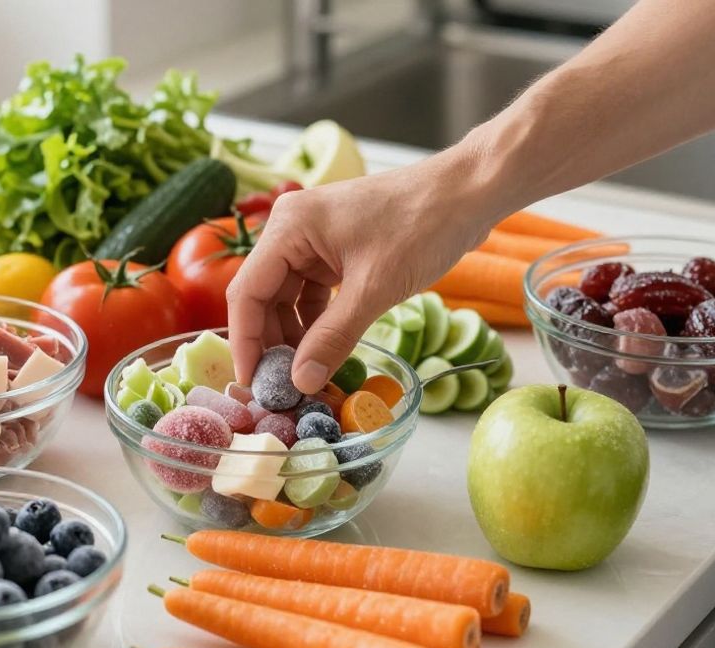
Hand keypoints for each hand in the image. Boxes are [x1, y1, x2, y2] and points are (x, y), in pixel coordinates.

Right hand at [226, 158, 495, 392]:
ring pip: (289, 299)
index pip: (248, 292)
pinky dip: (318, 324)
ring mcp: (314, 240)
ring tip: (306, 377)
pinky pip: (314, 294)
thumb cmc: (423, 225)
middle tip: (282, 388)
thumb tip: (301, 382)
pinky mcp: (336, 251)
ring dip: (297, 337)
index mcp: (289, 226)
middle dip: (273, 343)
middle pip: (265, 297)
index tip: (252, 384)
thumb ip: (333, 337)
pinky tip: (326, 352)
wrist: (468, 192)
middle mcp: (292, 230)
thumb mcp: (375, 288)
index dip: (246, 341)